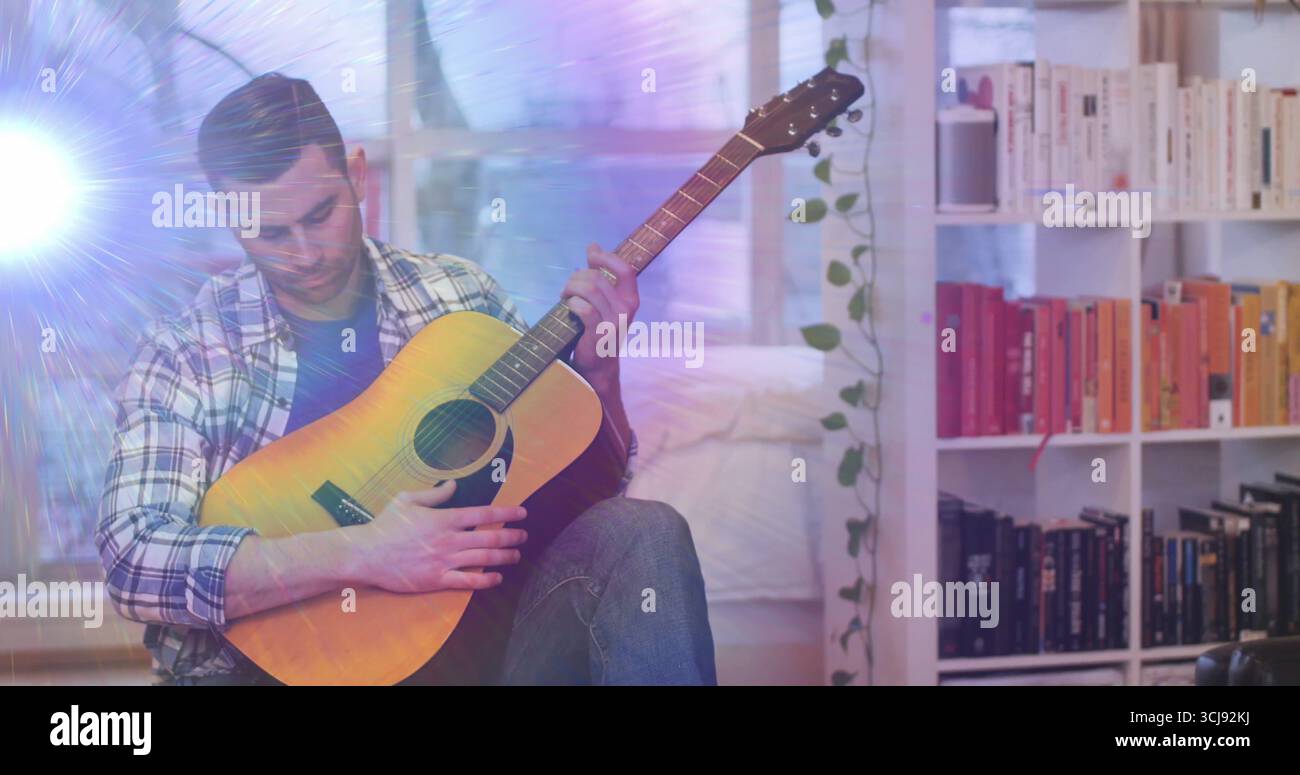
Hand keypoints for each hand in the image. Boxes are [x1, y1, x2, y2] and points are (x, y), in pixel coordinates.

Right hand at [349, 481, 526, 592]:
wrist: (366, 554)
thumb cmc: (385, 525)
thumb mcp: (407, 500)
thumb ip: (434, 494)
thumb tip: (453, 484)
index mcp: (444, 518)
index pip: (483, 514)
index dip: (506, 513)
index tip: (522, 513)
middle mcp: (449, 539)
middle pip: (490, 537)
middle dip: (511, 536)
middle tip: (523, 536)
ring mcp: (444, 561)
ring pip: (484, 559)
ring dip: (504, 557)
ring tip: (517, 555)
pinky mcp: (437, 579)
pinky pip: (468, 581)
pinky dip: (486, 580)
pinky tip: (497, 578)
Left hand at [561, 243, 639, 391]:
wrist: (599, 365)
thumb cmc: (599, 329)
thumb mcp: (605, 301)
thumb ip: (601, 275)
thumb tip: (593, 246)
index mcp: (630, 299)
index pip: (625, 270)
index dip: (607, 257)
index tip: (591, 253)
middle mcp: (626, 310)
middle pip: (597, 278)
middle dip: (576, 278)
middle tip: (568, 287)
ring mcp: (614, 322)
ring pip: (589, 290)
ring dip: (571, 288)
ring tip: (565, 295)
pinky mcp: (600, 333)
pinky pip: (582, 308)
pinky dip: (571, 304)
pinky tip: (568, 308)